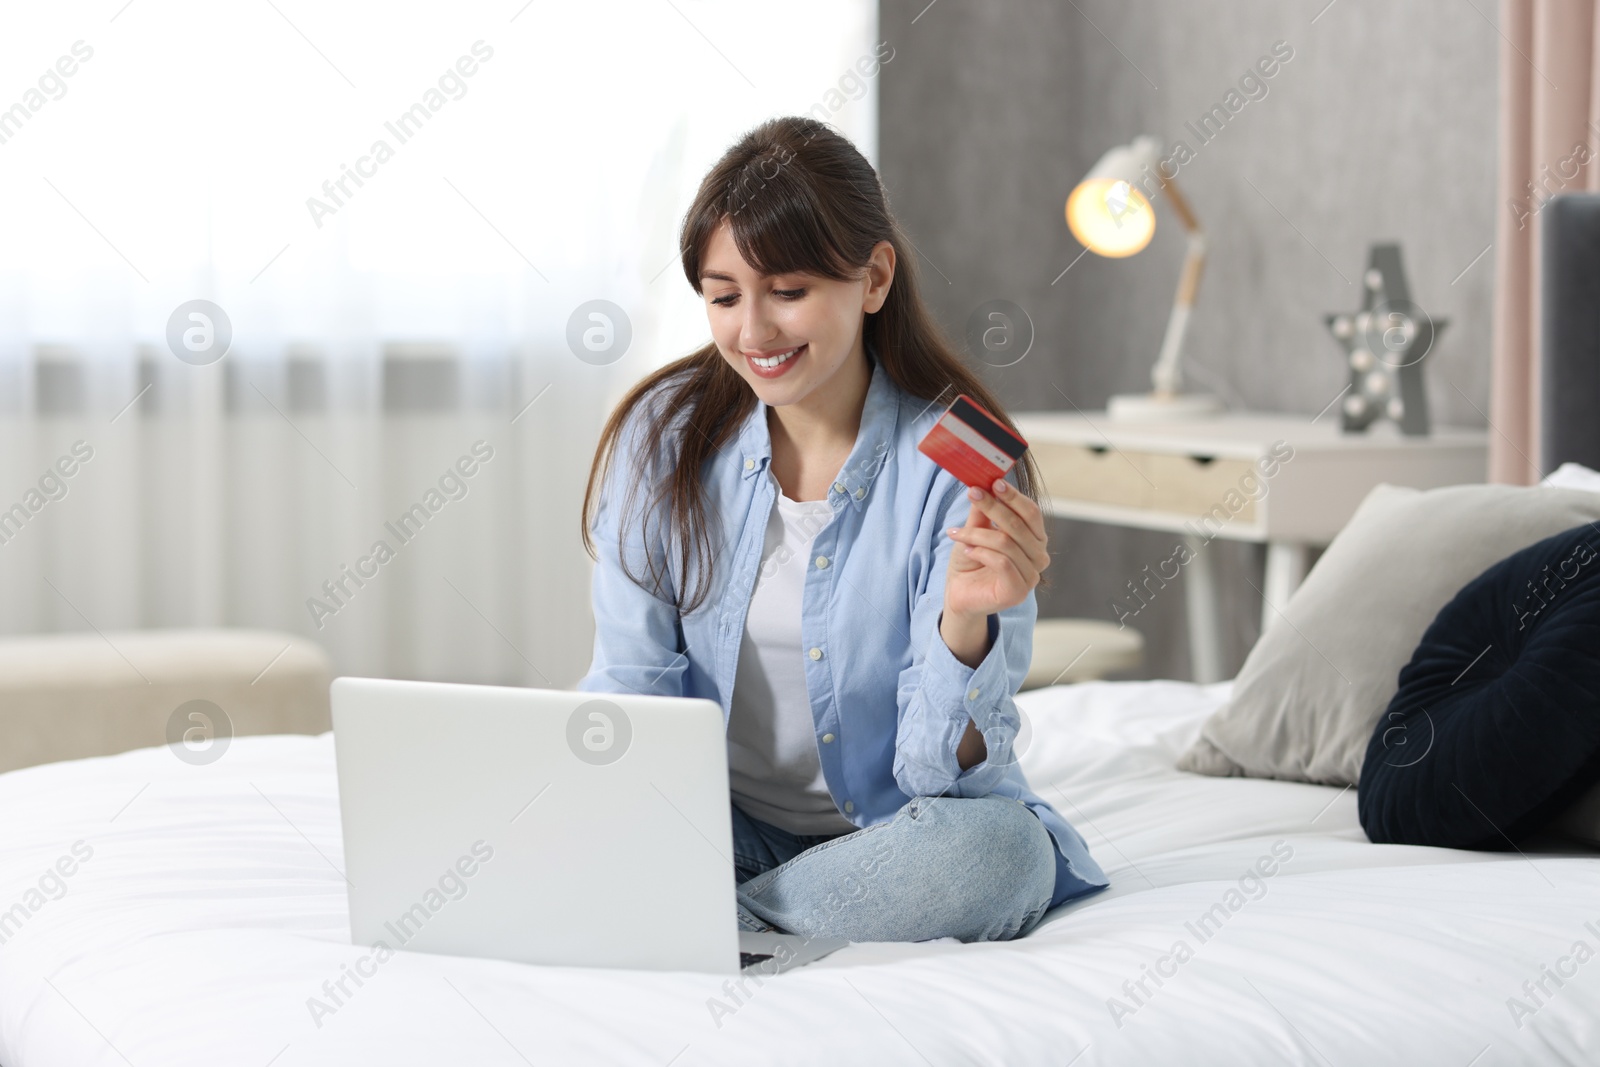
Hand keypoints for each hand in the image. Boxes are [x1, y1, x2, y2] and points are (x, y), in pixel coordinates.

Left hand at [943, 476, 1049, 620]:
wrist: (960, 594)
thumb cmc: (971, 561)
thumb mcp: (975, 530)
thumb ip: (983, 511)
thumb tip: (983, 483)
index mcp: (1035, 539)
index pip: (1031, 513)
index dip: (1013, 496)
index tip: (994, 481)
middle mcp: (1039, 557)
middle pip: (1019, 525)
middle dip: (993, 507)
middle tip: (973, 493)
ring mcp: (1031, 576)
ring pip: (1006, 543)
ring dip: (977, 534)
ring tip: (956, 534)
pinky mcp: (1018, 591)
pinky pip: (1002, 563)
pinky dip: (981, 553)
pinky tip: (967, 551)